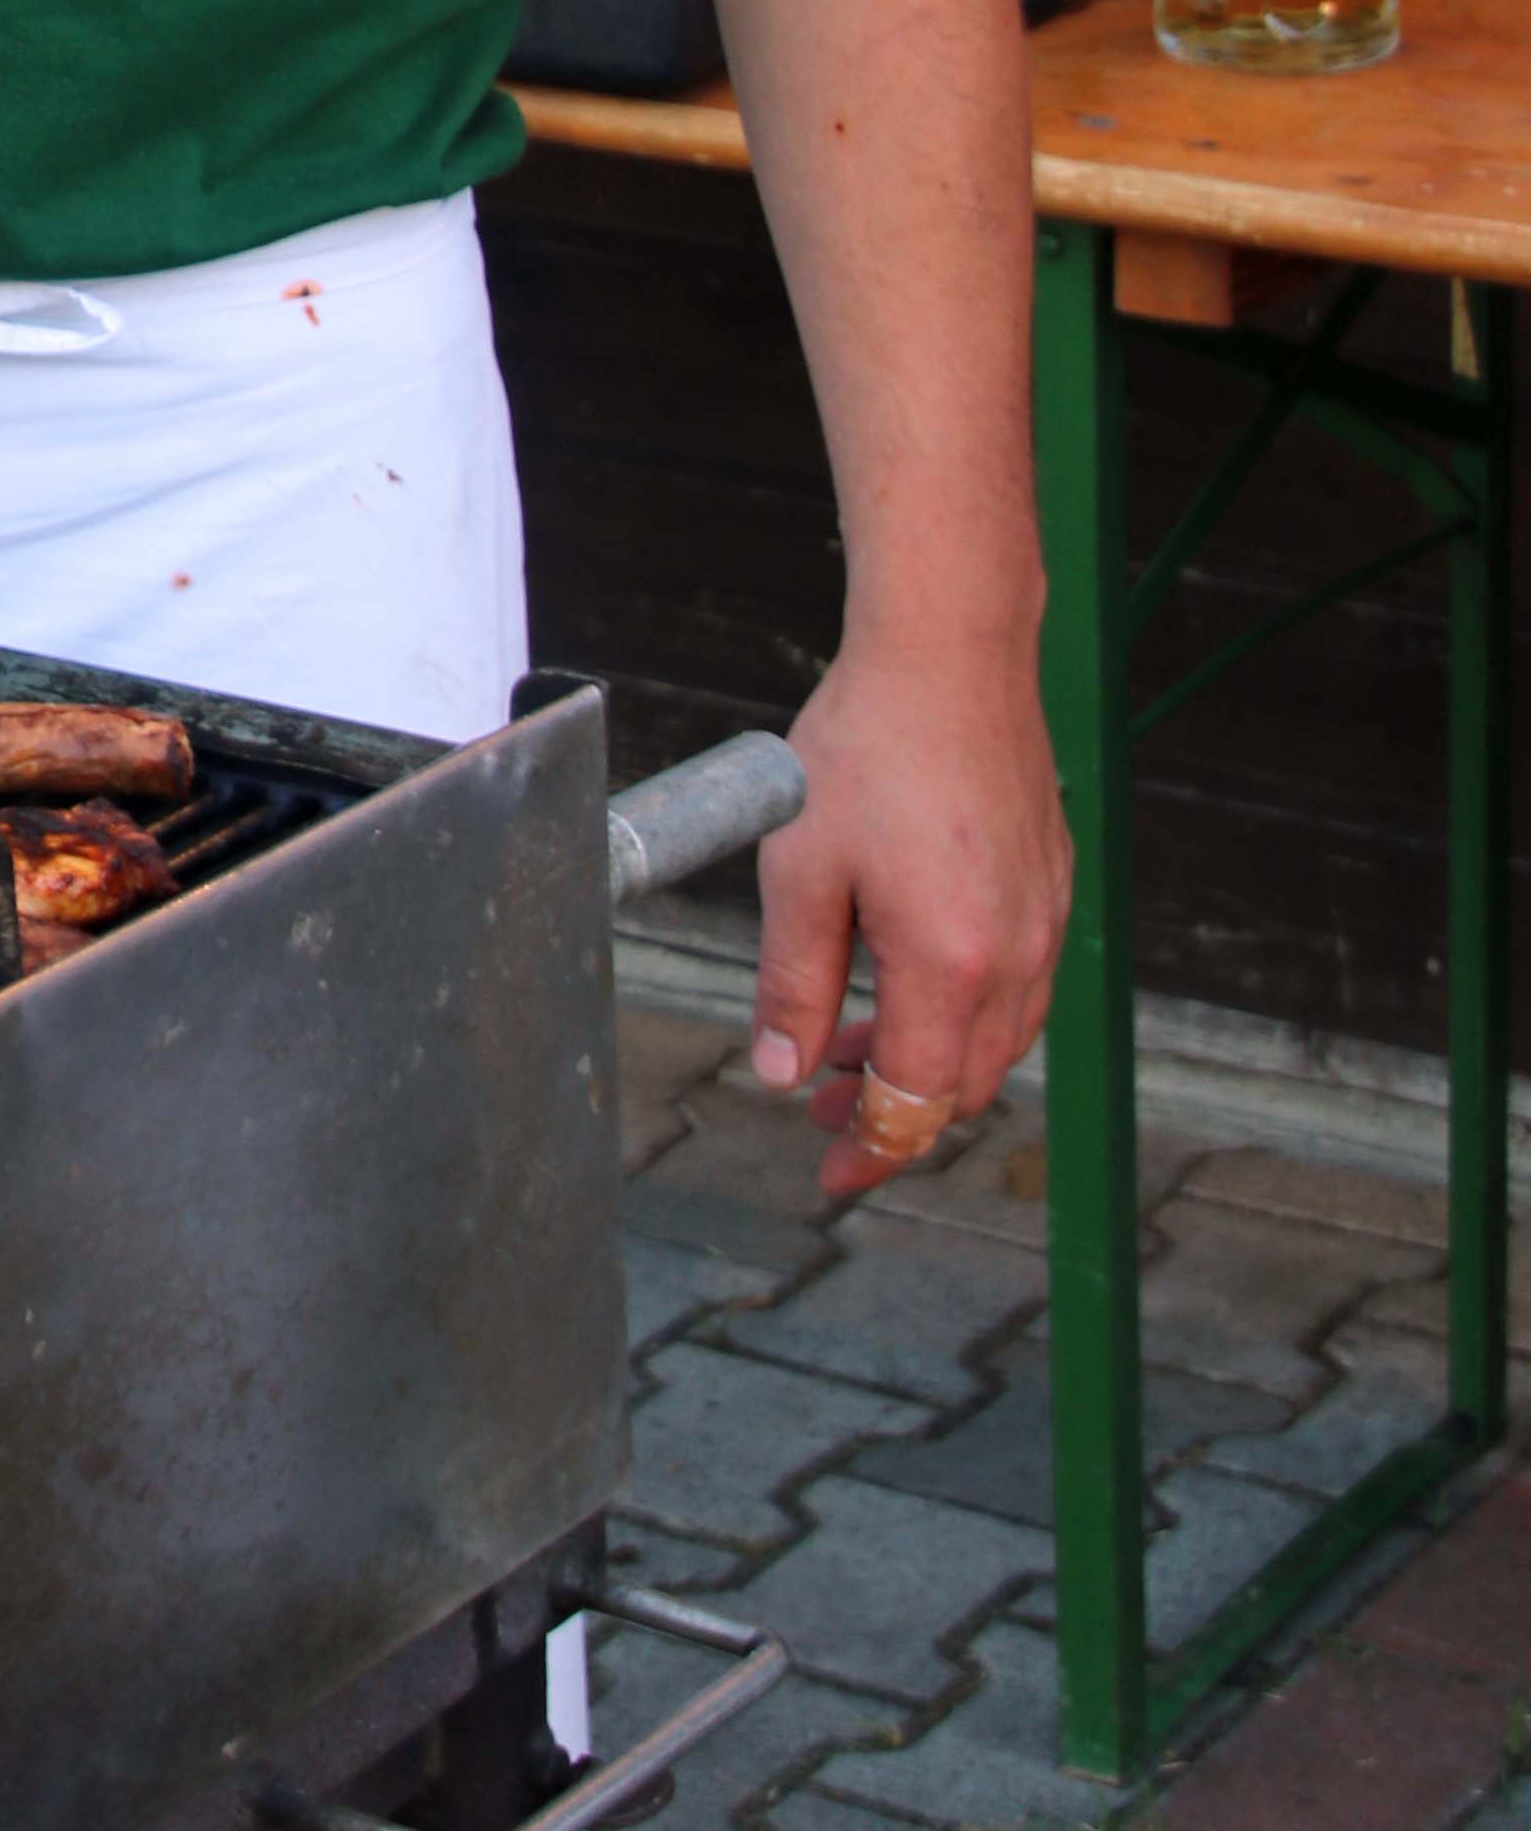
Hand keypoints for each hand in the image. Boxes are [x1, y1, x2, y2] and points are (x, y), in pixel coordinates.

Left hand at [747, 623, 1069, 1200]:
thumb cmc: (869, 746)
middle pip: (963, 1084)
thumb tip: (779, 1073)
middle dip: (890, 1109)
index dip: (869, 1151)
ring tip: (844, 1039)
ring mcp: (1045, 921)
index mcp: (952, 964)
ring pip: (995, 1040)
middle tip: (817, 1103)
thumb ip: (792, 981)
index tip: (829, 1176)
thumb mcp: (803, 871)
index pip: (916, 1102)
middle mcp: (1017, 957)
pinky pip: (1015, 986)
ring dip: (925, 1059)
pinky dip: (959, 1009)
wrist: (952, 654)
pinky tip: (900, 975)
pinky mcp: (1051, 885)